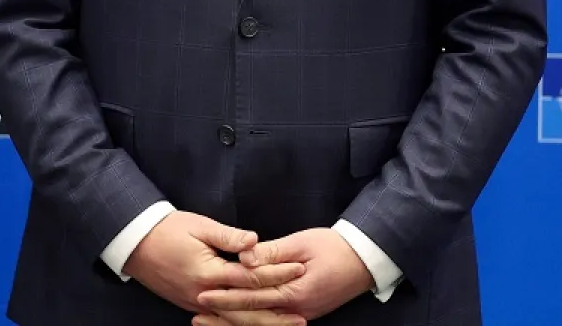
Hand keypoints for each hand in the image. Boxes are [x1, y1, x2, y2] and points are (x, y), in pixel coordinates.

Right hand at [122, 212, 304, 313]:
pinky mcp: (190, 305)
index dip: (276, 273)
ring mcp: (196, 303)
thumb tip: (256, 242)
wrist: (134, 243)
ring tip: (285, 325)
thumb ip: (229, 237)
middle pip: (246, 311)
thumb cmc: (168, 229)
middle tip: (302, 317)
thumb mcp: (199, 226)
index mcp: (208, 273)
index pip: (250, 277)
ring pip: (234, 321)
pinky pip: (220, 320)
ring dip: (261, 324)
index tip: (299, 269)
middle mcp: (204, 294)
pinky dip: (239, 324)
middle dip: (275, 314)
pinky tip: (253, 325)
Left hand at [196, 228, 373, 322]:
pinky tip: (236, 319)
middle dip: (224, 315)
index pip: (253, 297)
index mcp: (295, 291)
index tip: (203, 294)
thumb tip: (244, 258)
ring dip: (235, 322)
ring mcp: (301, 314)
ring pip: (262, 323)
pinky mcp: (303, 312)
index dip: (227, 296)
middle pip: (254, 317)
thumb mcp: (301, 243)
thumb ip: (272, 253)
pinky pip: (273, 321)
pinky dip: (253, 321)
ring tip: (208, 320)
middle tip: (197, 312)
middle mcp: (297, 310)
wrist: (364, 260)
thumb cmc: (333, 247)